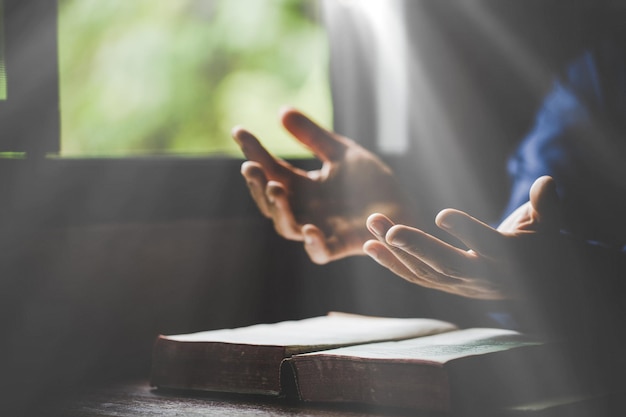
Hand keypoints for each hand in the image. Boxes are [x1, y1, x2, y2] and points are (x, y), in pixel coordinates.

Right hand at [232, 108, 413, 263]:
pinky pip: (320, 252)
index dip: (254, 151)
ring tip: (274, 187)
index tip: (239, 131)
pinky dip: (313, 244)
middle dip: (257, 184)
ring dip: (277, 209)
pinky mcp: (341, 245)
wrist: (404, 207)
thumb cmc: (372, 182)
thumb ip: (313, 137)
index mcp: (303, 186)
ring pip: (287, 226)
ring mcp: (320, 229)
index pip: (271, 168)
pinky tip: (309, 228)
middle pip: (270, 201)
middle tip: (250, 165)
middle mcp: (305, 209)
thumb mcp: (342, 152)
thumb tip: (281, 110)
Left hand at [363, 176, 563, 299]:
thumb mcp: (549, 224)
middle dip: (417, 248)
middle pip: (448, 265)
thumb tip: (546, 182)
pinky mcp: (445, 286)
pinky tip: (369, 246)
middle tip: (391, 230)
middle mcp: (482, 278)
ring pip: (424, 271)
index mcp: (511, 259)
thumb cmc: (540, 245)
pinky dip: (391, 263)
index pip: (488, 246)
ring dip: (394, 249)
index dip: (467, 232)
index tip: (443, 215)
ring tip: (373, 222)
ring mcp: (460, 285)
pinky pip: (415, 277)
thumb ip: (546, 204)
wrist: (536, 285)